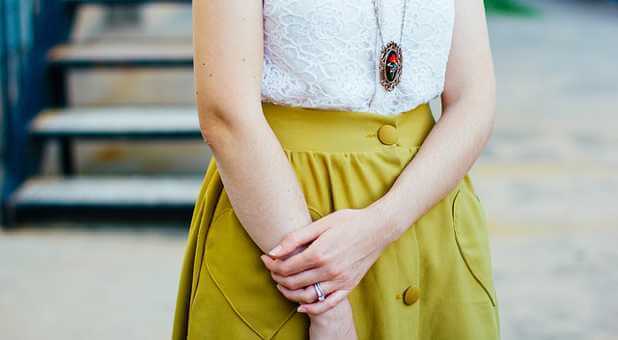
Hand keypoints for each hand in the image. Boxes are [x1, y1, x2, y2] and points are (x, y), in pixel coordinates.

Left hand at [260, 207, 389, 314]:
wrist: (378, 228)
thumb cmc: (349, 221)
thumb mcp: (321, 224)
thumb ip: (296, 238)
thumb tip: (273, 251)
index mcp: (319, 253)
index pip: (286, 267)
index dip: (271, 265)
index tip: (265, 258)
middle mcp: (328, 270)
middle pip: (293, 282)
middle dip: (277, 278)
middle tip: (272, 270)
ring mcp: (339, 280)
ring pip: (307, 296)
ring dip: (290, 294)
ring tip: (282, 285)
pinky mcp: (348, 286)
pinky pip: (327, 304)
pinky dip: (312, 308)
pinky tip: (301, 307)